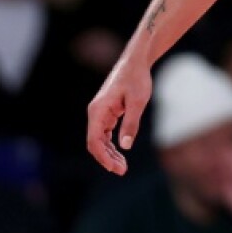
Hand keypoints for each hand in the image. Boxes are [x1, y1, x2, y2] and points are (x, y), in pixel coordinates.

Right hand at [85, 58, 152, 174]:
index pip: (94, 141)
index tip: (116, 168)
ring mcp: (101, 113)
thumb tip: (125, 146)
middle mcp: (96, 113)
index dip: (103, 157)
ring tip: (123, 166)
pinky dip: (112, 145)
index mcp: (98, 110)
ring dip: (110, 154)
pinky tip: (121, 153)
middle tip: (123, 171)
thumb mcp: (137, 102)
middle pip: (96, 143)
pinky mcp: (108, 113)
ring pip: (100, 140)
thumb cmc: (136, 78)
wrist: (136, 62)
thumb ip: (130, 123)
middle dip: (107, 159)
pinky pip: (105, 134)